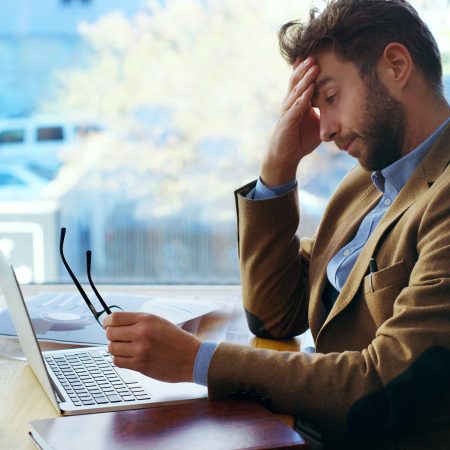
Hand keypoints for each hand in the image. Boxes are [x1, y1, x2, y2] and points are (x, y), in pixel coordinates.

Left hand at [103, 312, 201, 382]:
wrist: (192, 358)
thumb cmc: (176, 339)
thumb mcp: (158, 322)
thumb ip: (138, 321)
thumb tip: (113, 324)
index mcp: (146, 319)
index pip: (114, 318)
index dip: (107, 322)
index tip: (108, 325)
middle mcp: (142, 333)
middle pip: (110, 333)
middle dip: (112, 336)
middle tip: (120, 338)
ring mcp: (140, 350)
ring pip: (112, 348)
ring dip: (116, 349)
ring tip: (127, 348)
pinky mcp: (140, 365)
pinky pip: (117, 361)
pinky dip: (120, 360)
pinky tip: (130, 357)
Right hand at [261, 57, 320, 185]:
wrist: (286, 157)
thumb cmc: (300, 140)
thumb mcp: (317, 123)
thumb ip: (325, 113)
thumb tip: (344, 106)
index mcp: (297, 102)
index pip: (301, 82)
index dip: (306, 69)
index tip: (315, 54)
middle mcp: (290, 104)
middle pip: (297, 82)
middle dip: (305, 68)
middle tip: (315, 54)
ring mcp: (288, 112)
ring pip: (296, 91)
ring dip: (305, 79)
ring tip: (313, 66)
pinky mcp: (287, 122)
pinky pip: (296, 108)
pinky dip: (302, 98)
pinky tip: (308, 90)